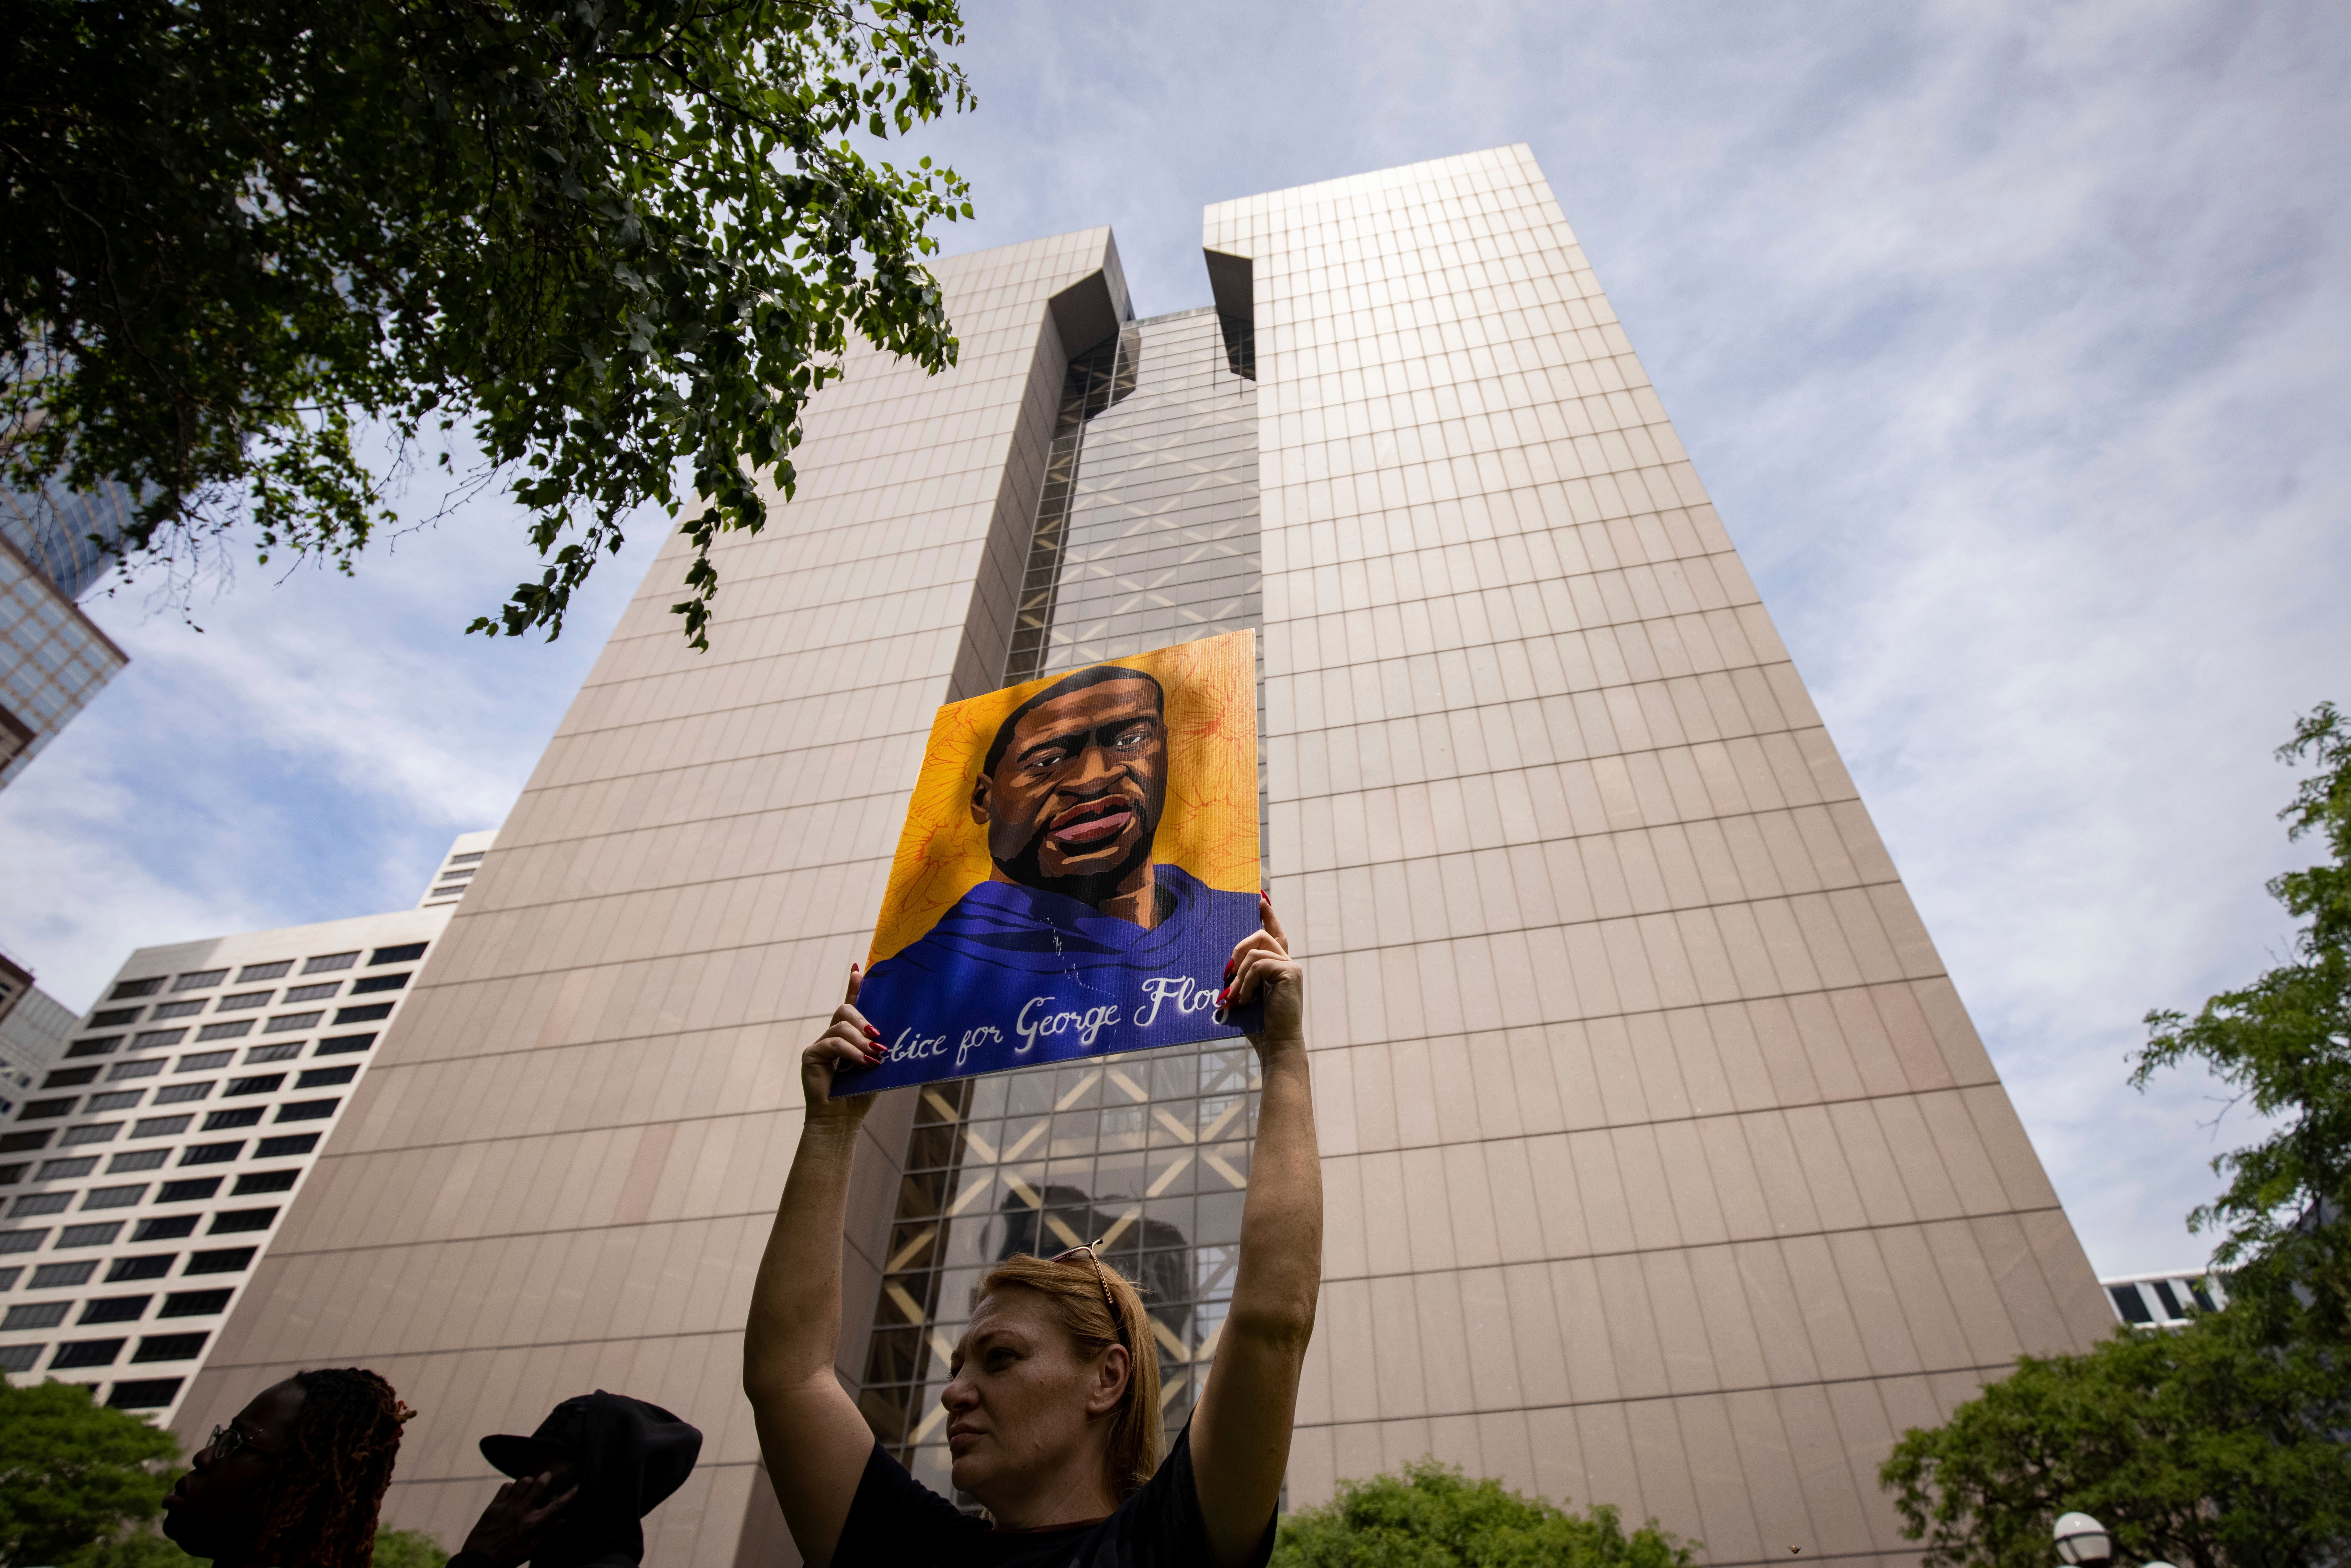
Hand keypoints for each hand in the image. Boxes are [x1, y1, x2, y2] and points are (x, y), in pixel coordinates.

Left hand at [460, 1471, 578, 1566]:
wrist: (479, 1560)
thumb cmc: (507, 1557)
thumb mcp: (530, 1550)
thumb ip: (547, 1534)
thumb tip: (564, 1521)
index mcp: (533, 1525)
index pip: (556, 1506)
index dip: (570, 1494)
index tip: (578, 1486)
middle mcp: (521, 1513)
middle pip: (539, 1486)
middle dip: (546, 1477)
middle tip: (547, 1475)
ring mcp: (507, 1508)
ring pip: (522, 1482)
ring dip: (528, 1480)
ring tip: (529, 1483)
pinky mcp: (493, 1507)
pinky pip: (505, 1487)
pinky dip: (510, 1486)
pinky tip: (512, 1492)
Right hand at [801, 964, 886, 1118]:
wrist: (842, 1119)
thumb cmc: (860, 1094)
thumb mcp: (876, 1066)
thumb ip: (880, 1047)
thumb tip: (893, 1035)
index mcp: (849, 1035)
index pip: (851, 1004)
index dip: (854, 986)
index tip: (858, 969)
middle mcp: (832, 1035)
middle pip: (846, 1010)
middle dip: (864, 1020)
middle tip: (878, 1037)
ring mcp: (820, 1044)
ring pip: (841, 1026)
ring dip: (861, 1041)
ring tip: (875, 1057)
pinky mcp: (810, 1055)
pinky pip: (833, 1043)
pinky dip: (851, 1052)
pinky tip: (864, 1063)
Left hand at [1222, 891, 1302, 1053]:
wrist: (1276, 1045)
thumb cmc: (1258, 1025)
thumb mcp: (1245, 995)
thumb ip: (1240, 976)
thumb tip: (1226, 965)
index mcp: (1277, 967)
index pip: (1274, 934)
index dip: (1268, 915)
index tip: (1260, 899)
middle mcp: (1287, 963)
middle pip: (1261, 935)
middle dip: (1239, 949)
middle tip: (1228, 973)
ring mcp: (1291, 967)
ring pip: (1255, 950)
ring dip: (1240, 975)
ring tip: (1236, 997)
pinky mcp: (1291, 973)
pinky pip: (1259, 964)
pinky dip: (1247, 982)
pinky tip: (1248, 999)